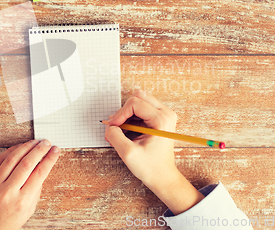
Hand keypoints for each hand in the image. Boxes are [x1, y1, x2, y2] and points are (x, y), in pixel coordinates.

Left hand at [0, 139, 60, 229]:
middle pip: (27, 163)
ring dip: (26, 147)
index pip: (40, 173)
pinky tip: (19, 147)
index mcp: (22, 201)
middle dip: (40, 150)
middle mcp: (8, 192)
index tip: (55, 151)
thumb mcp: (27, 211)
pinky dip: (10, 151)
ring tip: (35, 142)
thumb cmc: (5, 223)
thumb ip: (35, 191)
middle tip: (47, 143)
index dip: (50, 159)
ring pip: (13, 158)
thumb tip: (42, 169)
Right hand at [105, 89, 203, 214]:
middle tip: (115, 128)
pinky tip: (126, 133)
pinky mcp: (159, 119)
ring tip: (119, 133)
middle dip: (123, 112)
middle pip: (138, 97)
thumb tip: (109, 126)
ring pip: (138, 103)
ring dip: (126, 116)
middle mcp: (165, 113)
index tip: (113, 128)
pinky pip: (141, 111)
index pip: (134, 103)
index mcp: (161, 119)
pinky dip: (130, 119)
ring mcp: (164, 115)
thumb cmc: (151, 167)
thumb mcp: (128, 153)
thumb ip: (114, 136)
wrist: (163, 177)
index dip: (120, 114)